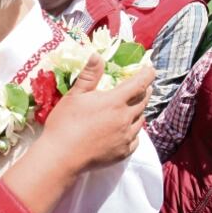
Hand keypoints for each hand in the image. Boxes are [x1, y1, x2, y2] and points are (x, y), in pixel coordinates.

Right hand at [43, 55, 152, 169]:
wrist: (61, 157)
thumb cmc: (64, 123)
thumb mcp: (74, 96)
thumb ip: (89, 76)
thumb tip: (97, 55)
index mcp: (115, 101)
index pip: (139, 83)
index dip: (147, 74)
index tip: (150, 69)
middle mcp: (125, 118)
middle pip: (143, 101)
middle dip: (144, 91)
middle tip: (142, 87)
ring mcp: (126, 137)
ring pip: (141, 120)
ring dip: (140, 111)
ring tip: (135, 108)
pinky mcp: (123, 152)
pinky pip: (136, 139)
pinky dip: (134, 132)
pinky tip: (128, 131)